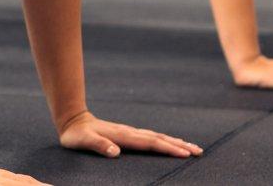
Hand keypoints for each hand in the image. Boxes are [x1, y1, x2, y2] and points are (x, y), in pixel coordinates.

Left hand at [58, 111, 202, 158]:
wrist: (74, 120)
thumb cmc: (77, 135)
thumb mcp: (83, 141)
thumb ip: (98, 145)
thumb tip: (115, 151)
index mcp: (123, 136)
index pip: (150, 143)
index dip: (167, 148)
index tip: (184, 153)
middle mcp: (130, 132)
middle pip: (160, 138)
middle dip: (179, 145)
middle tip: (199, 151)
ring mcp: (131, 132)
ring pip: (158, 137)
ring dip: (176, 142)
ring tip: (193, 148)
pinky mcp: (129, 134)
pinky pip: (152, 138)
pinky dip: (166, 141)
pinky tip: (172, 143)